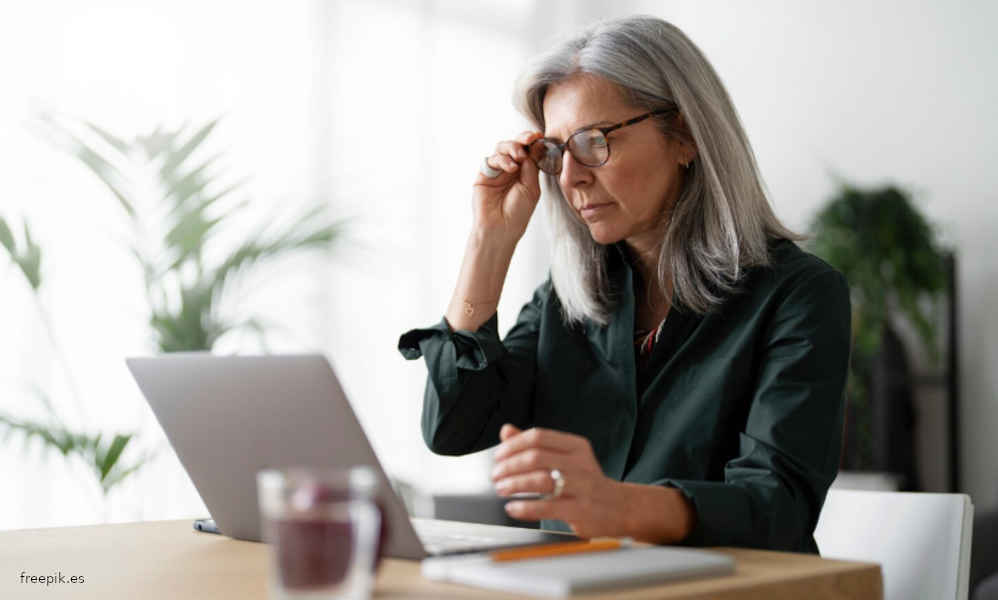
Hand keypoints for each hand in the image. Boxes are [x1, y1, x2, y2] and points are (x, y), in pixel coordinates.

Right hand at [473, 131, 543, 243]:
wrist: (501, 228)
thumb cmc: (518, 213)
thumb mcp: (532, 187)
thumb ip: (531, 166)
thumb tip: (533, 146)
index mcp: (524, 172)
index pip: (528, 151)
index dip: (533, 142)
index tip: (538, 136)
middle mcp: (510, 170)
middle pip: (515, 145)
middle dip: (522, 139)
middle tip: (529, 139)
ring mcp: (497, 171)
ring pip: (502, 148)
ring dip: (512, 148)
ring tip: (519, 156)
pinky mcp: (484, 175)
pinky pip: (491, 159)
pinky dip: (502, 159)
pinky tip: (510, 167)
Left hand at [491, 424, 631, 538]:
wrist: (621, 508)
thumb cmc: (586, 482)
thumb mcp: (566, 458)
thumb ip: (535, 445)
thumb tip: (506, 431)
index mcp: (576, 446)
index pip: (538, 436)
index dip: (513, 445)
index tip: (498, 456)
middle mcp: (580, 463)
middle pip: (536, 457)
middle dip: (509, 466)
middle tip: (496, 476)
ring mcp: (582, 487)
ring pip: (540, 480)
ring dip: (514, 485)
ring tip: (501, 489)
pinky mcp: (581, 510)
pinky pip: (547, 507)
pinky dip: (524, 507)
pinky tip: (513, 508)